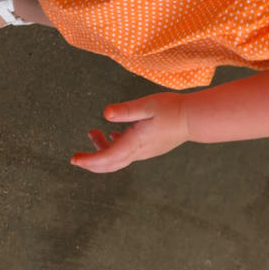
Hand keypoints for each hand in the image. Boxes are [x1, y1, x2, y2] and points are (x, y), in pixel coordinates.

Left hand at [71, 92, 188, 172]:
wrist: (194, 118)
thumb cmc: (172, 109)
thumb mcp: (148, 105)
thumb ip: (126, 110)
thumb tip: (105, 114)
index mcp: (135, 142)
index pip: (107, 158)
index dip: (88, 160)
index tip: (74, 159)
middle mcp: (138, 151)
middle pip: (110, 165)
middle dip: (91, 162)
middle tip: (77, 157)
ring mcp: (145, 151)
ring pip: (118, 159)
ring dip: (103, 150)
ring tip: (94, 133)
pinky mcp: (150, 148)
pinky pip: (127, 154)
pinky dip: (115, 149)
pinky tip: (114, 135)